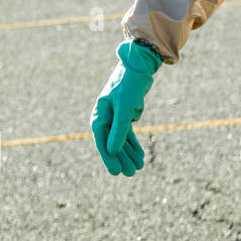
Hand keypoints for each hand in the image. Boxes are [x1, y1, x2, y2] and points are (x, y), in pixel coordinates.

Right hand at [91, 39, 160, 176]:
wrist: (139, 66)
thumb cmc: (129, 85)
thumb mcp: (125, 108)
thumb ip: (119, 129)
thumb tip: (112, 151)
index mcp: (99, 115)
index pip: (102, 141)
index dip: (108, 158)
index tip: (115, 172)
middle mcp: (105, 117)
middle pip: (112, 143)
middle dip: (121, 159)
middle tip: (130, 174)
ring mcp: (115, 116)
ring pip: (121, 140)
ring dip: (128, 153)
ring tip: (137, 168)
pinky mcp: (126, 114)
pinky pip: (128, 133)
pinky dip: (133, 144)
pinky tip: (140, 156)